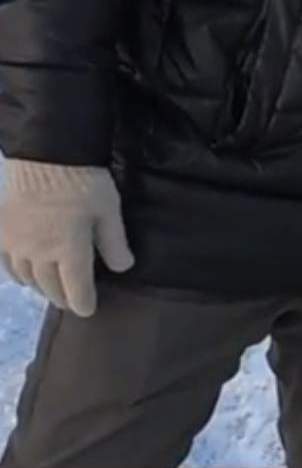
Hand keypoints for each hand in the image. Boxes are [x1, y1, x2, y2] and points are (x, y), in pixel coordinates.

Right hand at [0, 160, 132, 317]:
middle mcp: (39, 254)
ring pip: (28, 279)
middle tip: (71, 302)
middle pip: (50, 287)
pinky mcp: (2, 233)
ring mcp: (16, 245)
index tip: (88, 311)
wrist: (46, 155)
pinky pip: (8, 264)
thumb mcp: (109, 211)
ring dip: (41, 288)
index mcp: (69, 251)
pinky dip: (19, 275)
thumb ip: (114, 243)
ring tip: (52, 290)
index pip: (76, 289)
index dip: (83, 303)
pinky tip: (26, 275)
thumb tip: (124, 268)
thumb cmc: (84, 182)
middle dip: (62, 297)